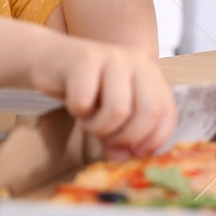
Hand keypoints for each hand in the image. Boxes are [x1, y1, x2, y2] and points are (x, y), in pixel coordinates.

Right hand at [30, 35, 176, 158]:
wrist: (49, 60)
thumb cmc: (86, 88)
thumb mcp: (110, 112)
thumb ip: (123, 133)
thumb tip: (127, 158)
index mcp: (151, 74)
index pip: (167, 112)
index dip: (154, 140)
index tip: (135, 154)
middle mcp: (138, 62)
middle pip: (149, 112)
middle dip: (127, 138)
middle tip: (108, 142)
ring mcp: (113, 57)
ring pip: (118, 110)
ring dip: (98, 127)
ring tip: (88, 122)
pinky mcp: (85, 58)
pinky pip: (85, 101)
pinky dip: (77, 111)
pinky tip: (74, 104)